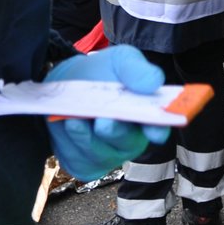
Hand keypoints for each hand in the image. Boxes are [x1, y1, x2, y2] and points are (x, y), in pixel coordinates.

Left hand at [44, 45, 170, 180]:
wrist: (65, 83)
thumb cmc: (100, 73)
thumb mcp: (119, 60)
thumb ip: (135, 68)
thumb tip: (154, 81)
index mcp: (146, 116)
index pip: (159, 128)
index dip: (157, 129)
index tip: (152, 129)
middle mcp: (130, 140)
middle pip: (128, 143)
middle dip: (116, 132)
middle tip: (104, 120)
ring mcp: (108, 155)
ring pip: (99, 152)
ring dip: (85, 134)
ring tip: (73, 118)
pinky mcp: (84, 164)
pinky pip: (79, 158)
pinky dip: (70, 141)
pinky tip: (65, 125)